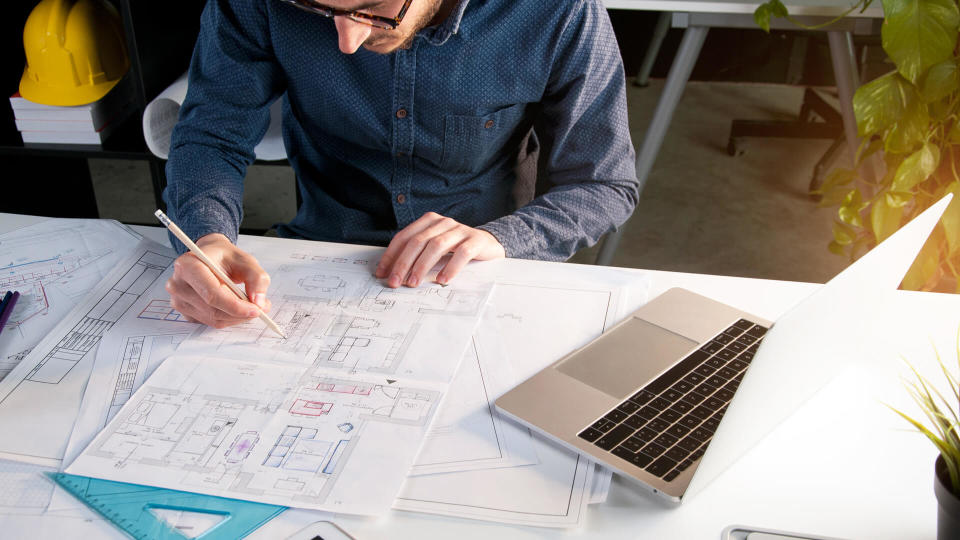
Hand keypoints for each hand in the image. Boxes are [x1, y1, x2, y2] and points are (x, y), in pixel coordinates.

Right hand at [165, 233, 271, 327]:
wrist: (209, 257)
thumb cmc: (224, 257)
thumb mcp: (246, 260)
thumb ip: (257, 278)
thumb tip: (259, 302)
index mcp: (188, 266)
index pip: (212, 293)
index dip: (236, 305)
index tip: (256, 309)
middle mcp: (178, 284)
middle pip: (213, 309)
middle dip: (240, 313)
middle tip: (260, 308)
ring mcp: (179, 300)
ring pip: (213, 319)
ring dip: (236, 317)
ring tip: (250, 305)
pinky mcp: (184, 311)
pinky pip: (210, 322)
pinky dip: (228, 318)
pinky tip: (235, 307)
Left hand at [375, 212, 504, 287]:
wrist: (488, 245)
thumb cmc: (456, 248)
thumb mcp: (434, 248)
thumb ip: (417, 254)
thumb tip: (393, 273)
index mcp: (429, 221)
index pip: (404, 237)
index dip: (391, 255)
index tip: (382, 273)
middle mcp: (443, 222)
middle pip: (418, 241)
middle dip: (403, 263)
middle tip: (395, 282)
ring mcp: (460, 230)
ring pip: (436, 246)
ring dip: (422, 266)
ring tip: (414, 283)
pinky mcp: (476, 240)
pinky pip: (461, 253)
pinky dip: (450, 267)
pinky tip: (442, 280)